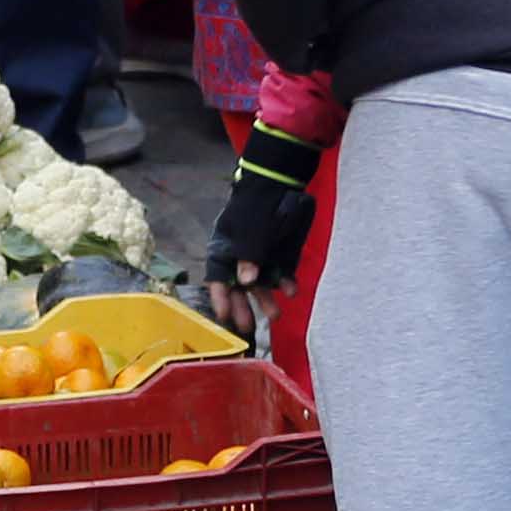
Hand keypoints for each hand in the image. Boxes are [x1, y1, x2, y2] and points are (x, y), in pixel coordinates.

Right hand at [201, 148, 313, 328]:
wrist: (282, 183)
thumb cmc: (257, 203)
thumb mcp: (250, 228)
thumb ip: (248, 254)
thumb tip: (246, 281)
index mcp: (225, 248)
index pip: (218, 277)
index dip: (220, 297)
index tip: (224, 316)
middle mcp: (241, 257)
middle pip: (240, 287)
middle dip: (243, 306)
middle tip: (248, 327)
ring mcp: (263, 257)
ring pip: (262, 285)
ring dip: (267, 299)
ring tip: (275, 315)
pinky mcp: (281, 256)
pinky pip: (282, 274)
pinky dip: (286, 283)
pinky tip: (292, 291)